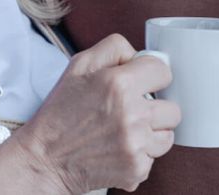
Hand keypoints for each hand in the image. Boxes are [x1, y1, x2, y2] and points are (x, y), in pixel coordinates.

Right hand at [14, 33, 180, 192]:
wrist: (45, 158)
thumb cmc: (62, 110)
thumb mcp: (80, 64)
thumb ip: (114, 48)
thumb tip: (139, 54)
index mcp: (120, 83)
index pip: (164, 71)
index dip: (151, 74)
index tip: (141, 82)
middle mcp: (132, 114)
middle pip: (173, 108)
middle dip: (155, 107)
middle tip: (133, 109)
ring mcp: (136, 145)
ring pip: (168, 135)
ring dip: (152, 132)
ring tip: (127, 130)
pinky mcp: (136, 170)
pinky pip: (154, 158)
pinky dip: (140, 154)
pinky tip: (119, 148)